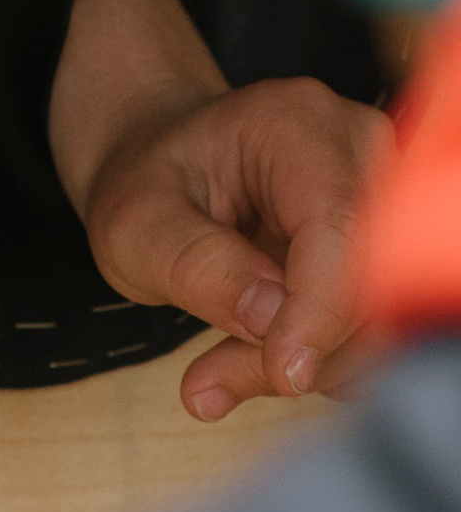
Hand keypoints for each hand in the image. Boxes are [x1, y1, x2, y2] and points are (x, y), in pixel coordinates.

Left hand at [49, 0, 387, 418]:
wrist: (146, 156)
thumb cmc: (137, 172)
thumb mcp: (135, 221)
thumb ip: (202, 267)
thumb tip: (272, 321)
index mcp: (301, 129)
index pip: (345, 239)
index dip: (320, 317)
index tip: (277, 374)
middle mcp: (360, 154)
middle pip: (375, 283)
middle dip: (303, 350)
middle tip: (212, 382)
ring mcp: (376, 198)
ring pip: (377, 314)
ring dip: (300, 364)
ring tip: (211, 376)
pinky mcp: (373, 244)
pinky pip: (364, 321)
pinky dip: (309, 358)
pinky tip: (238, 369)